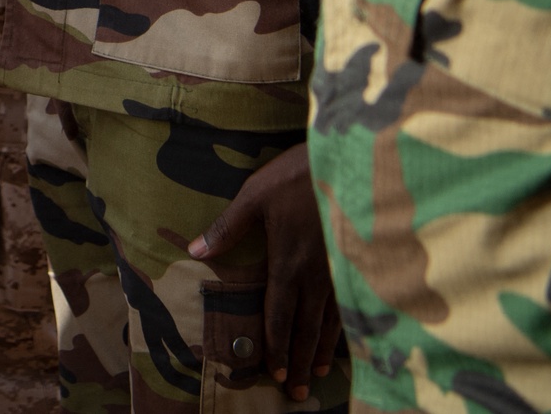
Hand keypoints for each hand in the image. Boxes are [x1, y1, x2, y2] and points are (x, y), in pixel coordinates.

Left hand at [188, 142, 339, 400]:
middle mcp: (315, 276)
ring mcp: (340, 272)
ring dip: (322, 352)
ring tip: (318, 376)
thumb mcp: (255, 195)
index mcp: (287, 263)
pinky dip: (346, 329)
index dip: (276, 345)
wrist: (350, 160)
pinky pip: (351, 306)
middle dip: (299, 361)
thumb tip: (194, 251)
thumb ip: (227, 228)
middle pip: (306, 329)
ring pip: (331, 322)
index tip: (275, 372)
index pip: (279, 315)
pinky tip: (345, 341)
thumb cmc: (297, 175)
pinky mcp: (356, 263)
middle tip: (297, 392)